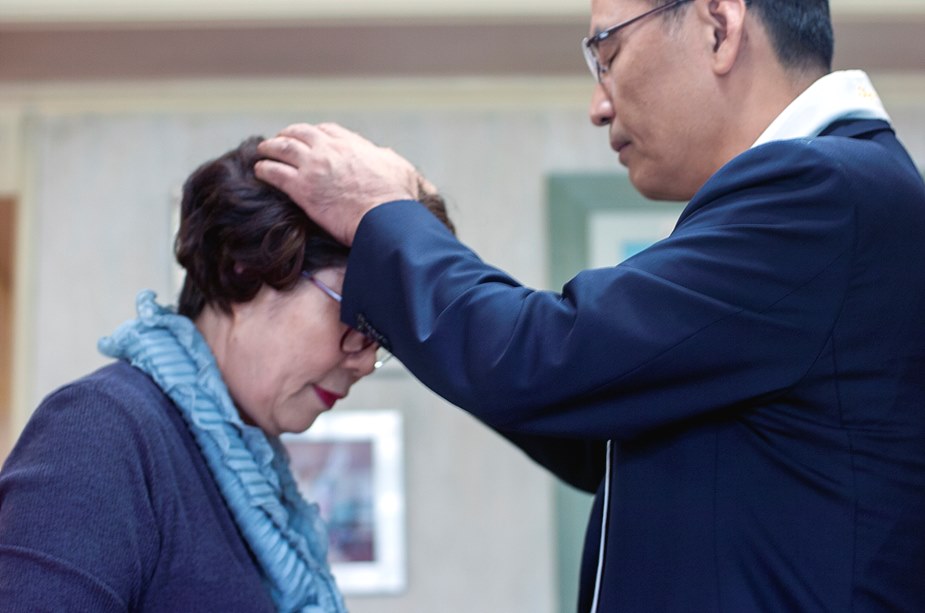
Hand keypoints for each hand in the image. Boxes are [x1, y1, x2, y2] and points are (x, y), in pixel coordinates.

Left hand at [255, 123, 418, 244]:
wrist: (384, 218)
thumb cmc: (396, 199)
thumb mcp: (399, 168)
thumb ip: (387, 158)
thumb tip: (385, 156)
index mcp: (352, 145)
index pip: (327, 130)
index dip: (315, 133)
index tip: (310, 138)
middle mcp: (330, 150)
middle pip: (299, 133)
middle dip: (288, 135)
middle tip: (280, 140)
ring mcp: (313, 167)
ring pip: (282, 148)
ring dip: (270, 147)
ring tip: (262, 151)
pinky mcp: (302, 188)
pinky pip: (275, 172)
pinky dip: (264, 169)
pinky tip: (259, 171)